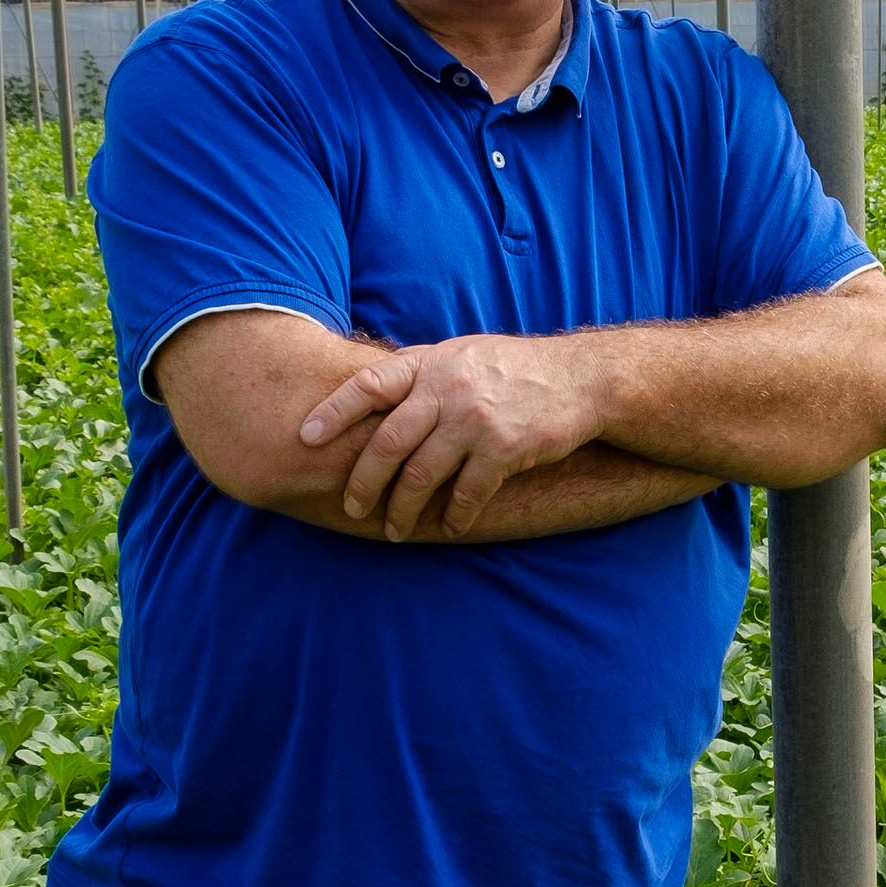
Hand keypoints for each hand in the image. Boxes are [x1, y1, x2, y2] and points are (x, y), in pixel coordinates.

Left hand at [300, 334, 615, 538]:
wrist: (580, 379)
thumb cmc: (513, 369)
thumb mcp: (461, 355)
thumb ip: (421, 375)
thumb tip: (372, 395)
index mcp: (430, 364)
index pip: (369, 385)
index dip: (333, 411)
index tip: (305, 437)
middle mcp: (447, 389)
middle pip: (388, 441)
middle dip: (363, 481)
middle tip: (352, 507)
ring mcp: (475, 419)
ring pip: (421, 474)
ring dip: (403, 509)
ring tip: (394, 531)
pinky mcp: (504, 448)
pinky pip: (467, 493)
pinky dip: (454, 516)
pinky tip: (448, 528)